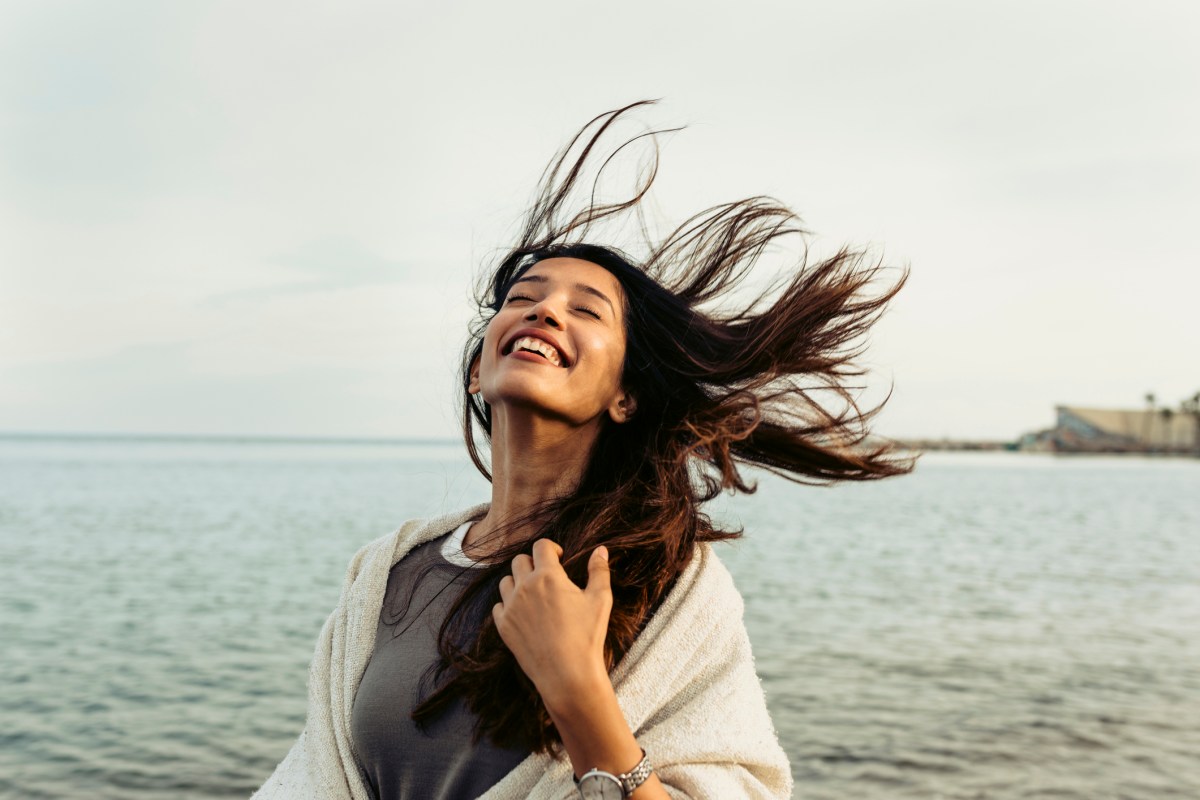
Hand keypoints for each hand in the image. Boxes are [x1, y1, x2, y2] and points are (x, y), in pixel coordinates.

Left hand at [493, 539, 612, 708]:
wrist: (567, 674)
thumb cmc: (587, 637)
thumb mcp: (600, 600)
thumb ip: (599, 571)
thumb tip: (601, 550)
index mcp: (548, 576)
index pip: (541, 546)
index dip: (551, 548)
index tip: (559, 558)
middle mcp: (524, 587)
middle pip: (519, 560)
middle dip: (533, 563)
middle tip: (546, 576)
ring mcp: (511, 607)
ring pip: (506, 581)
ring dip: (518, 582)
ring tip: (534, 594)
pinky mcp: (503, 626)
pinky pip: (498, 605)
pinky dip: (508, 605)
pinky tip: (524, 613)